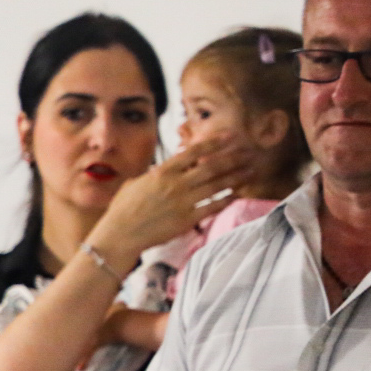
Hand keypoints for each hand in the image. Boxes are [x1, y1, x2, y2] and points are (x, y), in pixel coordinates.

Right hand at [89, 137, 258, 269]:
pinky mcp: (187, 219)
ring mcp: (183, 201)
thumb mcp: (135, 183)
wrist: (120, 234)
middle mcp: (176, 184)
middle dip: (233, 158)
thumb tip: (162, 167)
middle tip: (250, 152)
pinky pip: (213, 207)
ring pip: (217, 185)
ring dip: (236, 176)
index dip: (214, 142)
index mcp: (162, 172)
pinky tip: (238, 195)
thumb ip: (153, 174)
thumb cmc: (123, 209)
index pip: (194, 152)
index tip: (230, 135)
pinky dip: (227, 199)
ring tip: (251, 170)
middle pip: (212, 166)